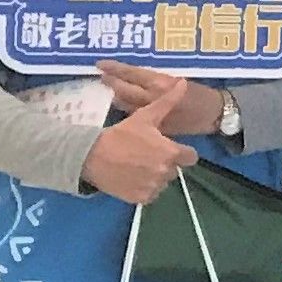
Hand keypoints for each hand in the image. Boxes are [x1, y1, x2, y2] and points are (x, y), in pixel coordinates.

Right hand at [83, 82, 202, 203]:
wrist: (91, 156)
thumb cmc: (120, 135)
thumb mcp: (145, 117)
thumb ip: (167, 102)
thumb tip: (183, 83)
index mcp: (171, 152)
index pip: (190, 157)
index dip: (181, 153)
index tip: (168, 149)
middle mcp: (165, 172)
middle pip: (174, 169)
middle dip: (165, 163)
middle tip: (146, 156)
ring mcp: (153, 186)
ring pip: (162, 182)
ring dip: (154, 176)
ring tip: (136, 165)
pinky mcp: (140, 198)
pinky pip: (149, 195)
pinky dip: (143, 188)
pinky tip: (131, 177)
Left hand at [100, 62, 227, 137]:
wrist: (214, 114)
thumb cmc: (200, 94)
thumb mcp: (179, 81)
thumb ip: (157, 81)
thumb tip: (136, 77)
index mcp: (159, 83)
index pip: (131, 73)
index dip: (115, 69)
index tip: (101, 64)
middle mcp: (151, 97)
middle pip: (123, 90)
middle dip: (111, 83)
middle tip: (101, 77)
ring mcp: (149, 112)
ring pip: (125, 105)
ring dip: (116, 97)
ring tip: (109, 90)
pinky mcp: (153, 126)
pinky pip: (134, 117)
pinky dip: (128, 110)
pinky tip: (123, 107)